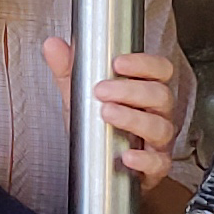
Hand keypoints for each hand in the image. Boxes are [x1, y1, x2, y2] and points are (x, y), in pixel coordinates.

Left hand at [42, 38, 177, 190]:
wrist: (98, 168)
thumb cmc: (99, 128)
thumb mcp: (80, 96)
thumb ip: (68, 70)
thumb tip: (53, 45)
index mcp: (146, 91)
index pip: (159, 70)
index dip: (144, 64)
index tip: (118, 62)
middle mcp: (158, 114)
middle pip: (160, 95)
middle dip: (131, 90)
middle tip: (101, 90)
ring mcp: (158, 142)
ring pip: (160, 127)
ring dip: (133, 119)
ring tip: (107, 113)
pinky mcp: (154, 168)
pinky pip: (158, 163)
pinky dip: (144, 159)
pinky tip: (127, 156)